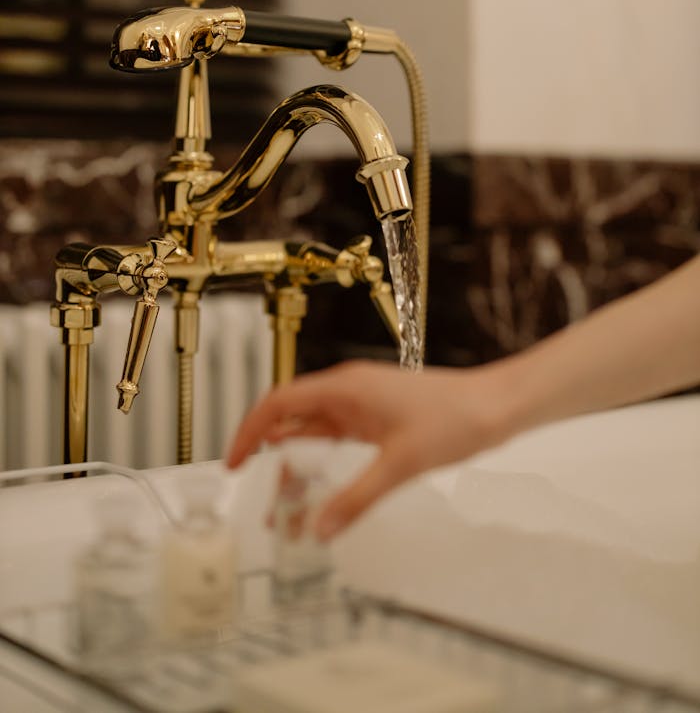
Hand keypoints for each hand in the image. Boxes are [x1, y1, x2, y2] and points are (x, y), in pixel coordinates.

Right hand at [226, 361, 509, 538]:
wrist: (496, 405)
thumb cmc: (455, 419)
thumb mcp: (401, 464)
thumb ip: (356, 499)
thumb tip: (320, 530)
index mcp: (345, 387)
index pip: (279, 403)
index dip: (249, 431)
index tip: (232, 462)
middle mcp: (348, 389)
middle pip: (290, 412)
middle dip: (265, 446)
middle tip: (249, 485)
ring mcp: (363, 401)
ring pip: (312, 424)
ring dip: (291, 451)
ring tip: (275, 488)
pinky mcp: (377, 415)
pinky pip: (335, 432)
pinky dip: (318, 452)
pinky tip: (312, 473)